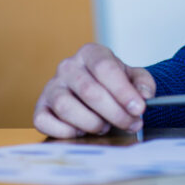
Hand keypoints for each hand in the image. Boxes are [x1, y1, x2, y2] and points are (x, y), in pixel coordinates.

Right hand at [33, 43, 155, 137]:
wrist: (93, 87)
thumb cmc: (112, 82)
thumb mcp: (132, 76)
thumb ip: (143, 83)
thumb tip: (145, 95)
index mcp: (90, 53)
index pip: (105, 68)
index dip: (123, 91)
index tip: (139, 108)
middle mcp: (67, 67)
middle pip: (89, 91)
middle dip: (114, 113)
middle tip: (131, 123)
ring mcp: (50, 87)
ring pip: (66, 108)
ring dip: (91, 123)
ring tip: (106, 126)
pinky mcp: (39, 107)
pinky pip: (45, 122)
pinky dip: (66, 131)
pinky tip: (82, 130)